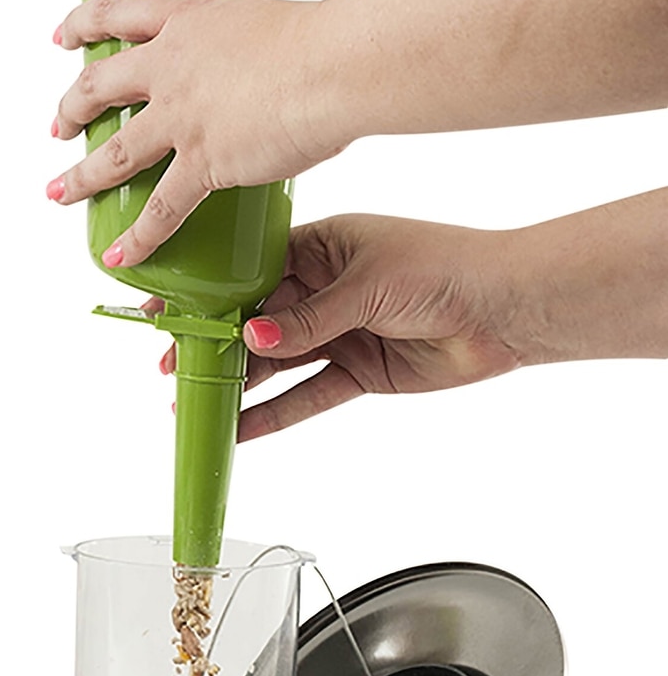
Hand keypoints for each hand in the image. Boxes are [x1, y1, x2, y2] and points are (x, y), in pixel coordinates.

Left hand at [50, 0, 346, 265]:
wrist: (334, 64)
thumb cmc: (324, 42)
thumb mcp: (272, 28)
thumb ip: (255, 56)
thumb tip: (273, 85)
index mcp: (190, 21)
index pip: (117, 15)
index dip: (83, 26)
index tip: (65, 38)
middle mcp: (173, 66)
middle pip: (100, 85)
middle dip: (71, 107)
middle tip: (59, 127)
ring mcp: (182, 116)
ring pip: (114, 151)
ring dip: (81, 176)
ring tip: (60, 192)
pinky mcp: (204, 161)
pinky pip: (161, 209)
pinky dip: (138, 238)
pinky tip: (119, 256)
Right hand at [155, 192, 667, 437]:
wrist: (504, 308)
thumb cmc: (444, 269)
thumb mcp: (367, 285)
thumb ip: (309, 319)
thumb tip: (253, 338)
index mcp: (323, 247)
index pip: (251, 270)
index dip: (210, 294)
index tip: (170, 311)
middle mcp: (325, 287)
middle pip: (257, 318)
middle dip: (215, 344)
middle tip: (171, 366)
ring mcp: (340, 331)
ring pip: (277, 361)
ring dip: (238, 383)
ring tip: (192, 403)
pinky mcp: (359, 370)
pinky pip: (308, 395)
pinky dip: (276, 413)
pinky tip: (240, 428)